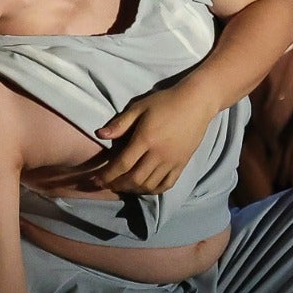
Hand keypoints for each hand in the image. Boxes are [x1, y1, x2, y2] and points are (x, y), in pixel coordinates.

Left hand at [92, 84, 216, 194]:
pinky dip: (153, 190)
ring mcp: (172, 161)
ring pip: (149, 184)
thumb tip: (100, 135)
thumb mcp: (139, 107)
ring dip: (133, 189)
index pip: (122, 164)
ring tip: (122, 186)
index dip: (107, 175)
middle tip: (106, 184)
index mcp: (145, 139)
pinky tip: (144, 188)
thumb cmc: (165, 102)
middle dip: (117, 185)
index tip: (96, 179)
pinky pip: (167, 184)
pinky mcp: (182, 164)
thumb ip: (120, 123)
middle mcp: (159, 154)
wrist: (196, 102)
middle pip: (134, 179)